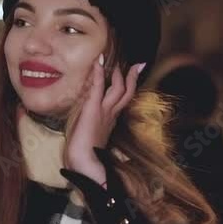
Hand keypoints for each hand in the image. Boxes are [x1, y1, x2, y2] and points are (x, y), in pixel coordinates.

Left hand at [66, 57, 145, 183]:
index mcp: (110, 120)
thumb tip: (90, 124)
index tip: (132, 80)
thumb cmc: (83, 154)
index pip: (122, 101)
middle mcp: (110, 114)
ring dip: (118, 73)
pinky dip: (98, 73)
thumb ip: (93, 127)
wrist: (84, 163)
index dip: (128, 88)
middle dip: (133, 77)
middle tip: (139, 65)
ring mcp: (103, 111)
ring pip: (118, 88)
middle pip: (127, 92)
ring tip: (115, 60)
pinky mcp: (93, 108)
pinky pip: (97, 87)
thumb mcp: (90, 136)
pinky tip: (98, 61)